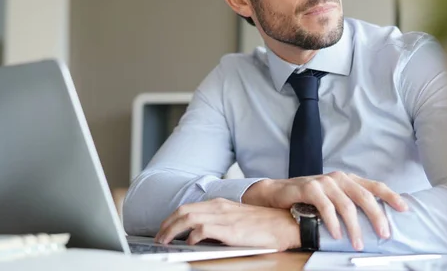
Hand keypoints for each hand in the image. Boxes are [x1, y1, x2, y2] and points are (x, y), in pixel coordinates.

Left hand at [154, 198, 300, 250]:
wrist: (287, 223)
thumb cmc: (265, 224)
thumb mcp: (238, 218)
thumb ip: (219, 221)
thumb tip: (199, 234)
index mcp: (220, 204)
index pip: (188, 208)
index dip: (171, 219)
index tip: (163, 231)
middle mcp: (220, 207)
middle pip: (183, 211)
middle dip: (166, 225)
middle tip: (158, 239)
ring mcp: (225, 217)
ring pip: (189, 218)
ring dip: (172, 230)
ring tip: (165, 242)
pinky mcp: (232, 230)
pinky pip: (204, 230)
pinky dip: (192, 236)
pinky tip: (189, 243)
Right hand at [242, 172, 407, 250]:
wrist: (278, 192)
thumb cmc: (308, 198)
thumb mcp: (332, 197)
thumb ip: (350, 202)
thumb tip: (374, 222)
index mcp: (347, 179)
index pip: (374, 185)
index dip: (391, 196)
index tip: (404, 209)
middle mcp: (338, 178)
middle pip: (364, 196)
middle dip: (376, 216)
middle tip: (383, 234)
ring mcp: (324, 181)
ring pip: (346, 205)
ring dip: (354, 227)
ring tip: (357, 242)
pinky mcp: (309, 188)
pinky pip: (326, 207)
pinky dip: (333, 223)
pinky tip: (336, 234)